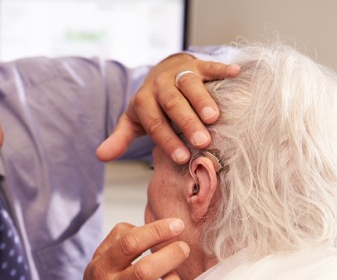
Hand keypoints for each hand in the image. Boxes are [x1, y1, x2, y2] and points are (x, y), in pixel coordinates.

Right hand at [80, 219, 188, 279]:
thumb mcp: (102, 256)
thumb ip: (122, 237)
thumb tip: (152, 226)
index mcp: (103, 267)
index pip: (129, 244)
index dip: (156, 231)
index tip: (176, 224)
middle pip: (144, 271)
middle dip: (170, 256)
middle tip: (183, 247)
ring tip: (174, 274)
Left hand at [96, 53, 239, 163]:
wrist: (162, 72)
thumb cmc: (152, 104)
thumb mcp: (133, 120)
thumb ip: (120, 138)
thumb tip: (100, 156)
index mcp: (144, 101)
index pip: (155, 123)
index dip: (167, 140)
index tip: (182, 159)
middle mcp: (160, 85)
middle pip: (173, 103)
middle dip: (186, 122)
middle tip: (202, 142)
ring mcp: (179, 73)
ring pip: (190, 84)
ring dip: (202, 99)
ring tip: (214, 117)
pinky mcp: (197, 64)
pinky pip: (210, 66)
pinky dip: (222, 69)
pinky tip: (236, 74)